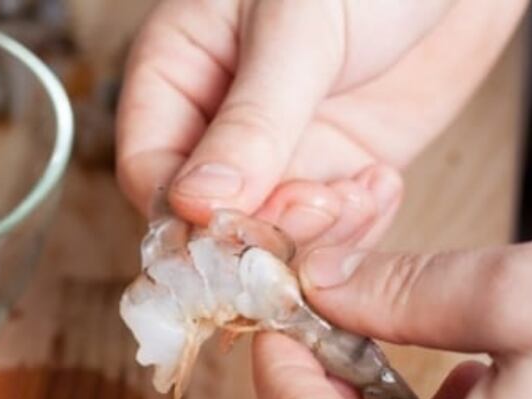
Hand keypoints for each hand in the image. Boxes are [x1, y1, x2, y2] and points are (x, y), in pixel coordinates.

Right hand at [116, 0, 524, 246]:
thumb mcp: (297, 27)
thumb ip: (252, 120)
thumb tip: (198, 204)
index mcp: (176, 74)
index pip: (148, 170)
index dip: (184, 213)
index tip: (235, 223)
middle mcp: (217, 126)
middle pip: (207, 219)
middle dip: (261, 230)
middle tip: (319, 206)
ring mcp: (277, 155)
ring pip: (269, 237)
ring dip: (315, 237)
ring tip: (361, 193)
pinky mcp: (333, 173)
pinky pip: (326, 234)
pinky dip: (354, 232)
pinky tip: (382, 185)